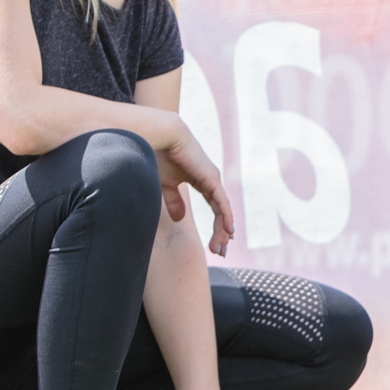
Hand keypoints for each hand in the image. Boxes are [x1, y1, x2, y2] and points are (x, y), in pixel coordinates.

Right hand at [155, 121, 234, 254]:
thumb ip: (174, 201)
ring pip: (223, 211)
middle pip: (222, 213)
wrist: (161, 137)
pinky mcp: (211, 178)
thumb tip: (180, 219)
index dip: (217, 228)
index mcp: (203, 183)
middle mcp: (212, 182)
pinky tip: (229, 230)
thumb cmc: (161, 156)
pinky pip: (221, 202)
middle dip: (221, 234)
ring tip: (222, 248)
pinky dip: (226, 216)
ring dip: (223, 231)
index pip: (215, 209)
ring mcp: (213, 179)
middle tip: (220, 252)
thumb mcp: (167, 185)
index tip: (216, 246)